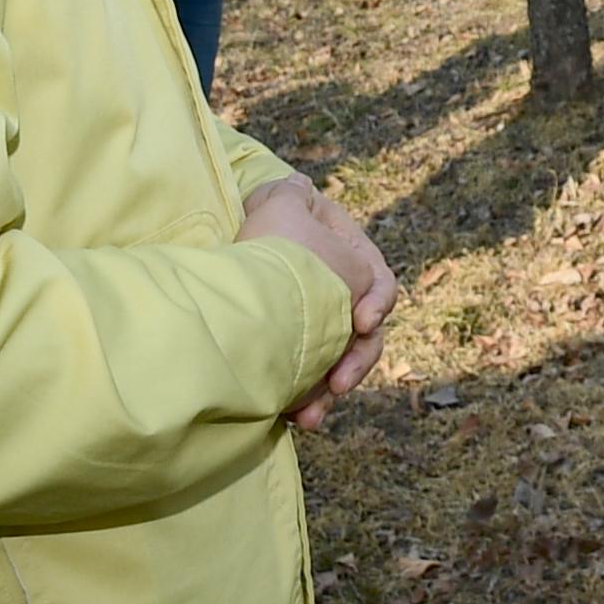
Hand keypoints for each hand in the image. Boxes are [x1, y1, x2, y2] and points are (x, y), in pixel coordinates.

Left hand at [240, 177, 398, 424]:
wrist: (223, 275)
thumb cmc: (255, 238)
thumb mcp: (278, 205)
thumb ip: (294, 196)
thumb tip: (298, 184)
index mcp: (351, 263)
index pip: (380, 285)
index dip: (377, 303)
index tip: (361, 321)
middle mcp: (342, 299)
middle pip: (366, 336)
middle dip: (355, 363)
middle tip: (337, 384)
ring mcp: (322, 331)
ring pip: (343, 366)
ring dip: (330, 391)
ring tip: (310, 416)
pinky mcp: (301, 359)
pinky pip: (315, 385)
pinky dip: (308, 402)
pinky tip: (295, 420)